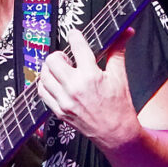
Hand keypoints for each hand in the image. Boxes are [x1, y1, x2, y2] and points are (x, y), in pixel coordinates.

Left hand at [37, 27, 139, 151]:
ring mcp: (64, 100)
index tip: (74, 34)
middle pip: (53, 60)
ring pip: (44, 75)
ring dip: (50, 69)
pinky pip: (42, 92)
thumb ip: (118, 51)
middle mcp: (74, 87)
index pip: (77, 46)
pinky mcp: (59, 111)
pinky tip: (54, 82)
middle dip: (59, 55)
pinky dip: (45, 84)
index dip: (75, 36)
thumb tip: (125, 32)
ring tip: (61, 70)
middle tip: (67, 58)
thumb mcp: (120, 76)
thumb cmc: (119, 107)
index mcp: (90, 76)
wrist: (116, 133)